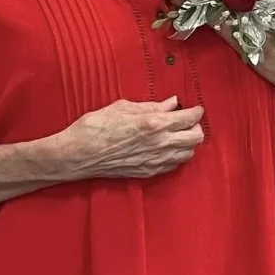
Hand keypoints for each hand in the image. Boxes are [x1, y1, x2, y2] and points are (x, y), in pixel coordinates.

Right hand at [58, 98, 204, 179]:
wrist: (77, 155)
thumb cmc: (95, 127)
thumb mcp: (123, 107)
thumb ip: (152, 106)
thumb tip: (172, 103)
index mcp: (154, 123)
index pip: (190, 118)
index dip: (197, 111)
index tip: (196, 108)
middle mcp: (160, 144)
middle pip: (196, 137)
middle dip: (196, 127)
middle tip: (188, 120)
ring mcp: (155, 160)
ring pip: (188, 153)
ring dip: (188, 143)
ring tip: (178, 134)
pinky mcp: (148, 172)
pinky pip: (174, 165)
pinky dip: (177, 156)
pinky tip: (168, 148)